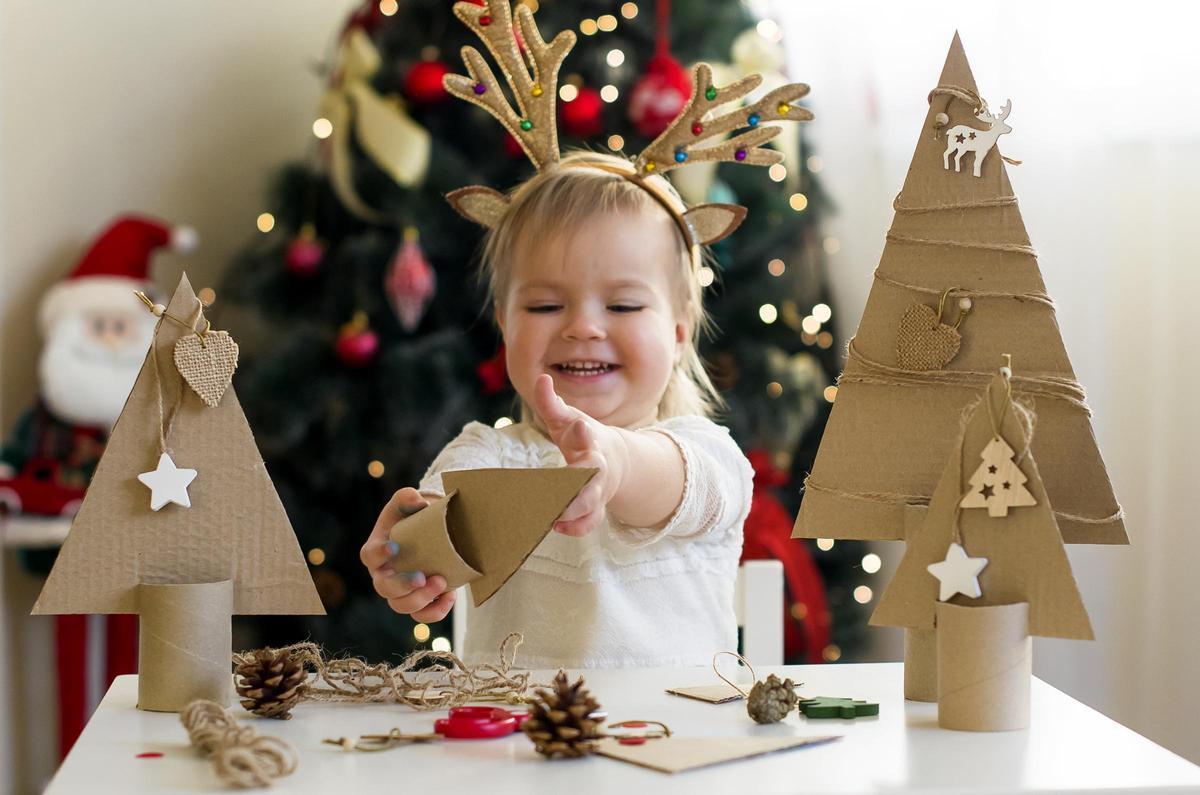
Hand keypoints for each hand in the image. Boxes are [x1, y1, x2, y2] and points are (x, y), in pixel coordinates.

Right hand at [360, 487, 456, 622]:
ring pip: (401, 607)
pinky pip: (422, 616)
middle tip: (422, 577)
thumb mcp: (407, 502)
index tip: (394, 547)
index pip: (369, 556)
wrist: (427, 533)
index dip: (379, 554)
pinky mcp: (418, 601)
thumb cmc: (410, 517)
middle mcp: (383, 574)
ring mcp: (399, 591)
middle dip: (403, 586)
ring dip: (420, 600)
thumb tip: (417, 501)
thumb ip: (407, 497)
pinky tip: (450, 596)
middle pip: (384, 588)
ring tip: (441, 583)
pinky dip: (436, 611)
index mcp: (376, 550)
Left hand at [532, 374, 624, 536]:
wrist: (615, 460)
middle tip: (559, 488)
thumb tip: (541, 379)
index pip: (587, 435)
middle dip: (578, 481)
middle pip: (592, 475)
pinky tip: (556, 527)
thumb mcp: (567, 418)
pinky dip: (576, 528)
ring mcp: (598, 489)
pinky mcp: (596, 506)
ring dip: (573, 511)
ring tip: (551, 517)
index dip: (582, 432)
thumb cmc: (582, 437)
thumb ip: (551, 402)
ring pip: (591, 504)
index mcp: (589, 440)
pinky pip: (590, 522)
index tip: (580, 426)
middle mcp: (597, 466)